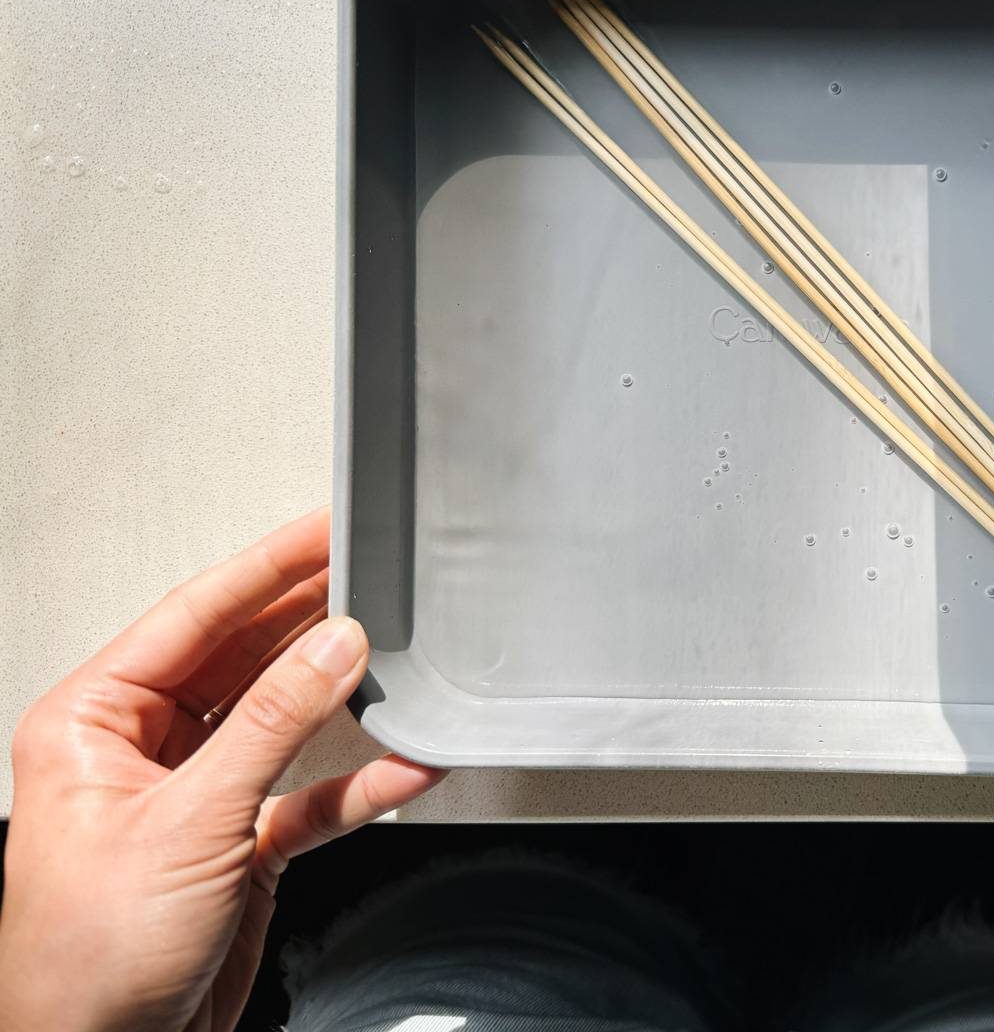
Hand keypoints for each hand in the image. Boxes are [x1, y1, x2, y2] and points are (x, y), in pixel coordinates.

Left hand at [0, 509, 445, 1031]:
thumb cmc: (86, 962)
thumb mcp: (187, 823)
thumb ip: (272, 726)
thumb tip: (331, 649)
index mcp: (92, 722)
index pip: (192, 618)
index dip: (265, 569)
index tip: (321, 531)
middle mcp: (141, 750)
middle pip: (241, 657)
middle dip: (309, 620)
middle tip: (370, 575)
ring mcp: (194, 795)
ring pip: (281, 719)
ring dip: (340, 697)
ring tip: (394, 651)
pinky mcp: (239, 843)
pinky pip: (311, 793)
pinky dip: (361, 782)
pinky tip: (406, 763)